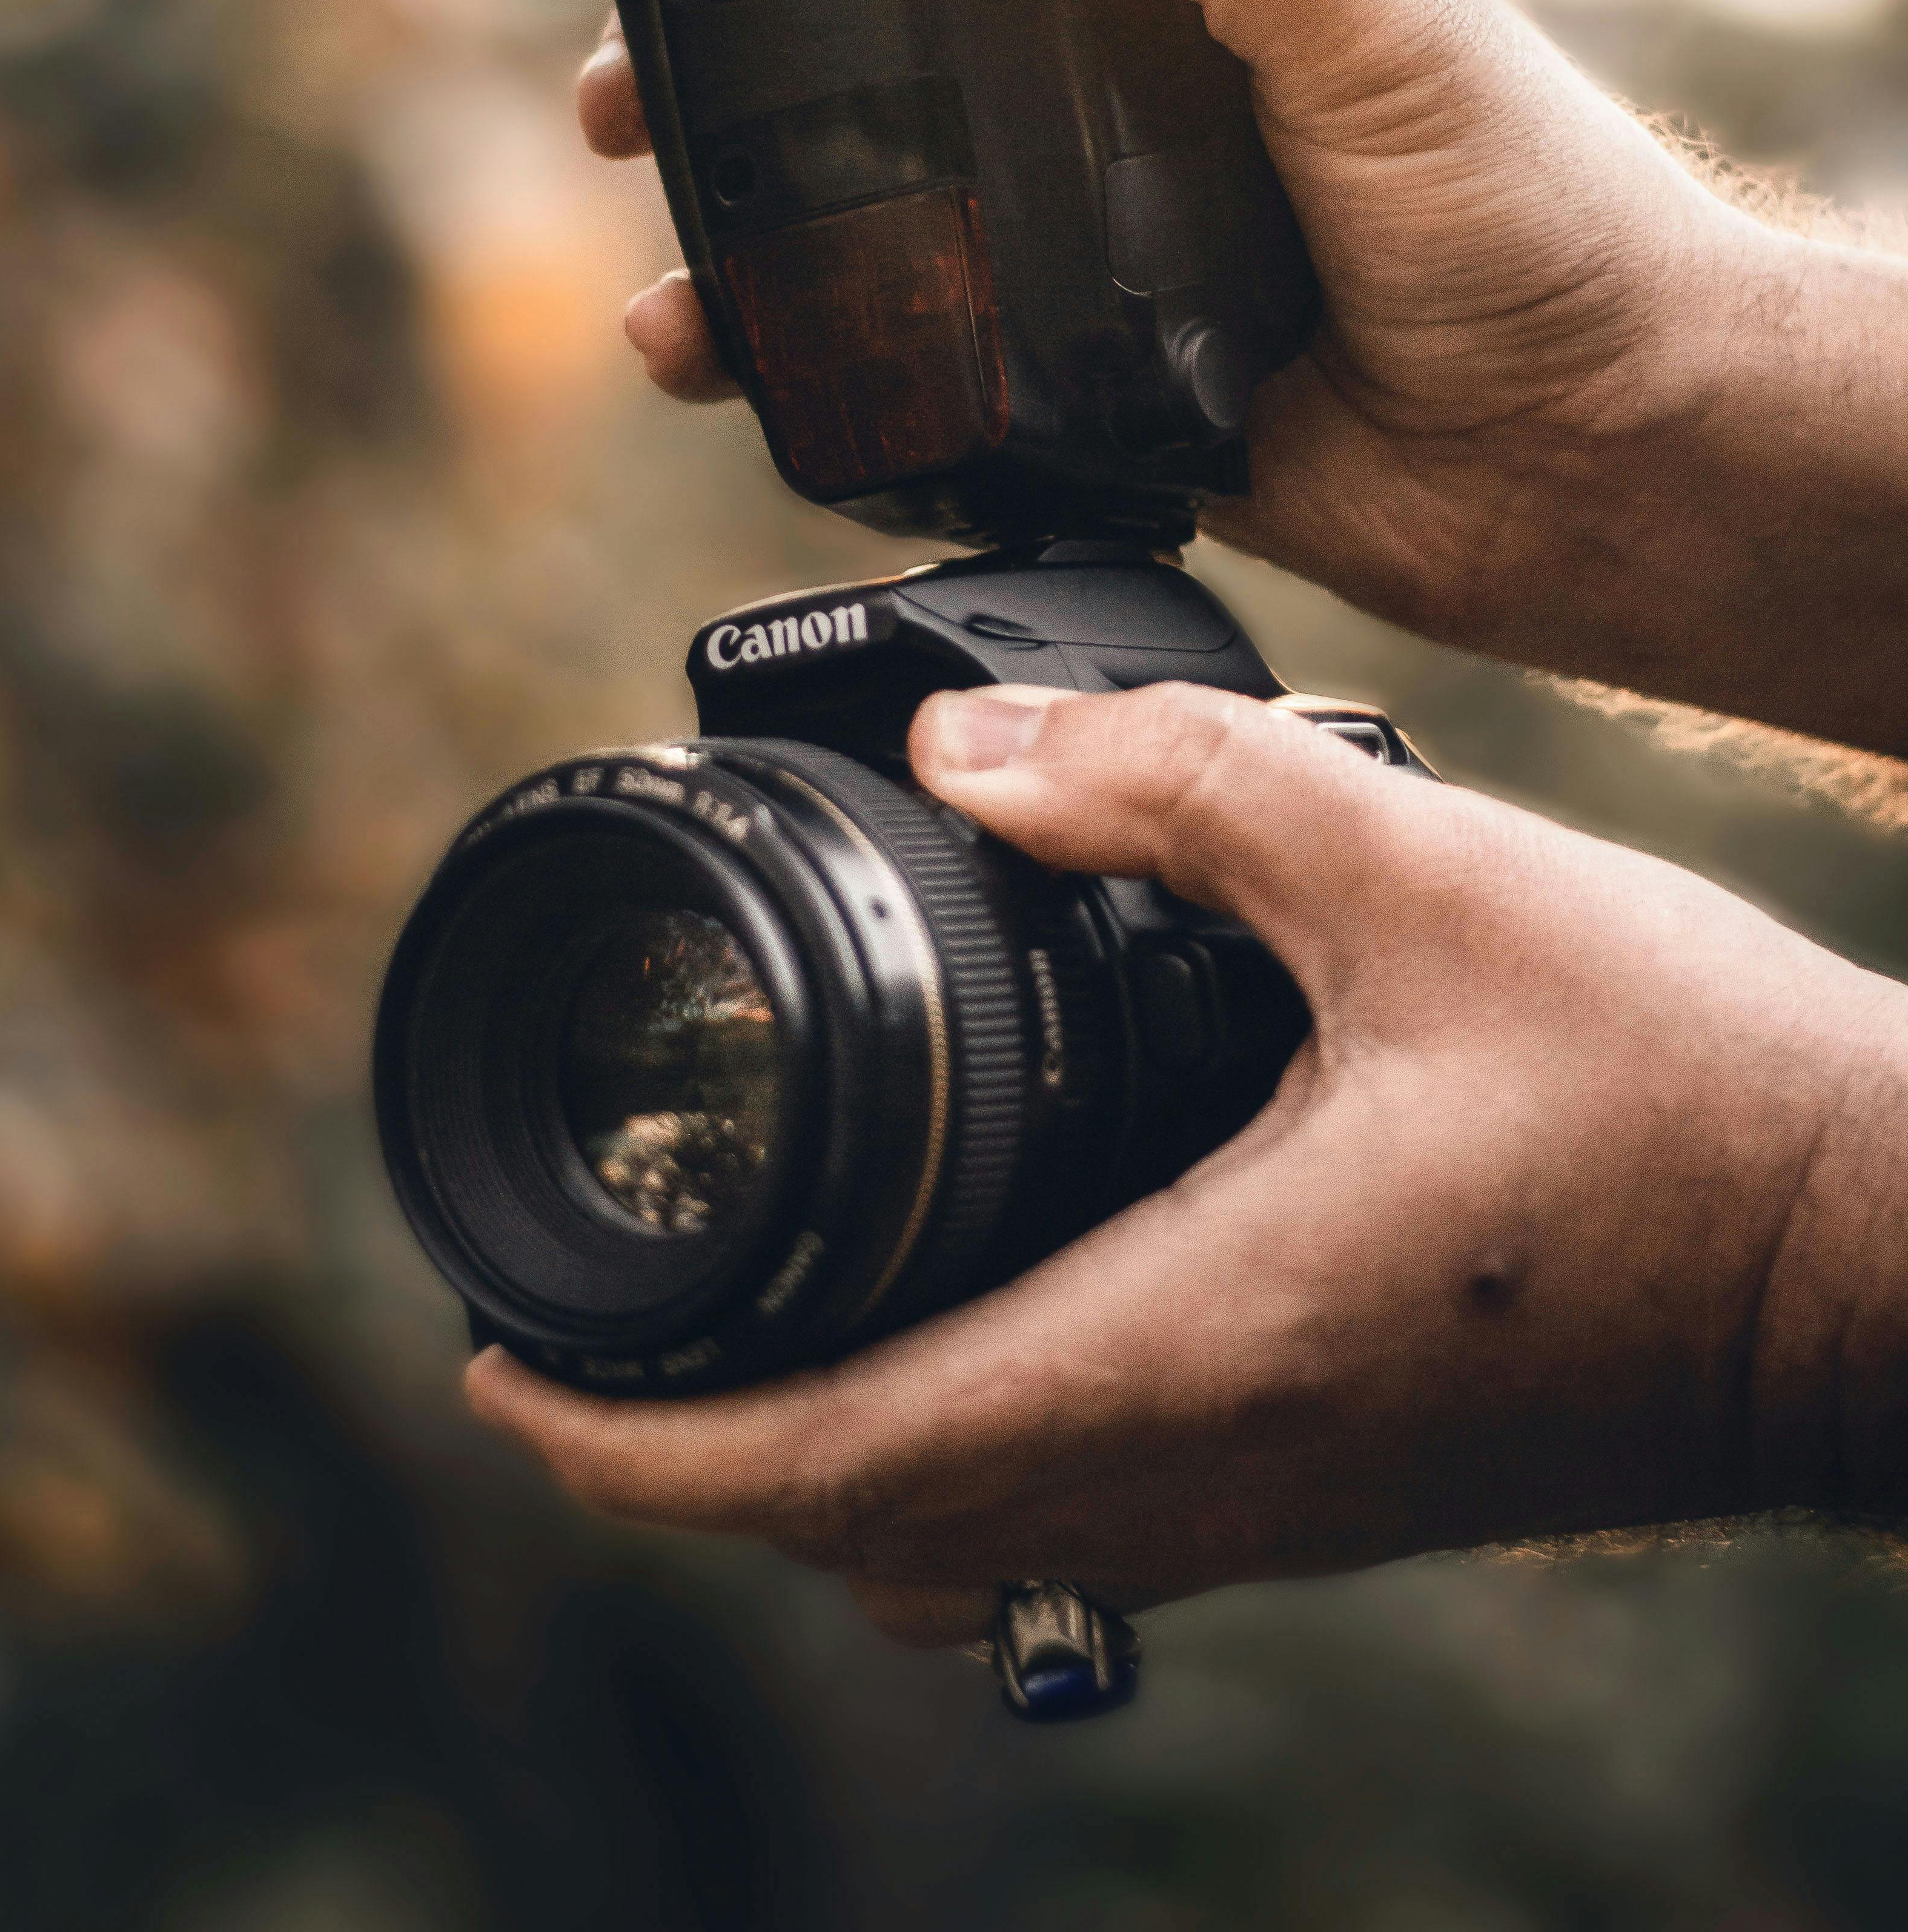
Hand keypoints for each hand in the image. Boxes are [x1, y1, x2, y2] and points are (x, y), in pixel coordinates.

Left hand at [468, 679, 1907, 1641]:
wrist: (1878, 1260)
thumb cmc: (1679, 1087)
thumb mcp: (1425, 874)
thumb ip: (1182, 784)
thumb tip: (965, 739)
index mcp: (1195, 1345)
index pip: (835, 1465)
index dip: (637, 1441)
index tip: (501, 1366)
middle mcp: (1213, 1464)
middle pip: (863, 1529)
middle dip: (694, 1449)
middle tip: (585, 1325)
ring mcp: (1279, 1500)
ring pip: (968, 1531)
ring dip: (822, 1456)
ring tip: (733, 1321)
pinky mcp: (1338, 1475)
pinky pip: (1080, 1507)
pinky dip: (955, 1444)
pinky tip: (962, 1317)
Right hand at [578, 0, 1907, 750]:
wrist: (1590, 461)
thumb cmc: (1535, 216)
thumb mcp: (1373, 14)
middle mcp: (1116, 52)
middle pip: (866, 13)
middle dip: (720, 35)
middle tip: (615, 69)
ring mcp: (1085, 205)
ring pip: (864, 180)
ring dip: (736, 204)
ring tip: (649, 233)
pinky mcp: (1076, 348)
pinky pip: (909, 335)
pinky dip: (808, 345)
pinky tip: (733, 359)